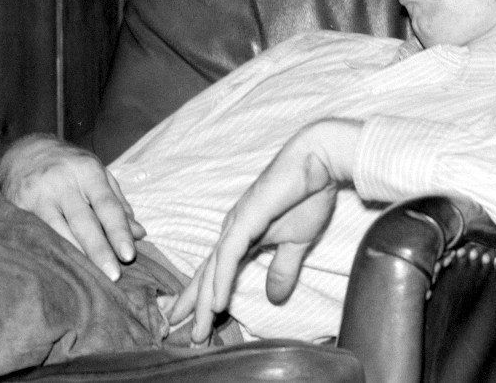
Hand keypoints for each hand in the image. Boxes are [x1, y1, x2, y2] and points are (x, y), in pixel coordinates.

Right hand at [0, 134, 145, 280]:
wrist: (25, 151)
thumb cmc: (71, 166)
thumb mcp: (99, 174)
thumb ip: (118, 203)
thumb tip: (139, 233)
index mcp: (88, 172)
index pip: (107, 205)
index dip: (118, 231)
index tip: (129, 255)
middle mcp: (63, 183)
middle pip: (84, 222)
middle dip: (99, 251)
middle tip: (114, 275)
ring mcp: (39, 196)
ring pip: (59, 232)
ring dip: (76, 256)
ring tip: (92, 278)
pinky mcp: (19, 208)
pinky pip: (38, 235)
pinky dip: (52, 251)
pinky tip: (63, 267)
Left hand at [169, 118, 361, 345]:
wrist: (317, 162)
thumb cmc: (308, 196)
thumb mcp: (296, 243)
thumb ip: (283, 269)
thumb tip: (274, 298)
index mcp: (242, 234)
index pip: (217, 271)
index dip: (204, 298)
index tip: (195, 324)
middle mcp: (233, 230)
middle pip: (207, 273)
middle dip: (193, 305)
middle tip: (178, 333)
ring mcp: (237, 224)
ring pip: (214, 269)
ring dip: (203, 301)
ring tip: (196, 330)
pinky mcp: (246, 219)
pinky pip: (229, 255)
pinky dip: (221, 280)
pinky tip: (215, 303)